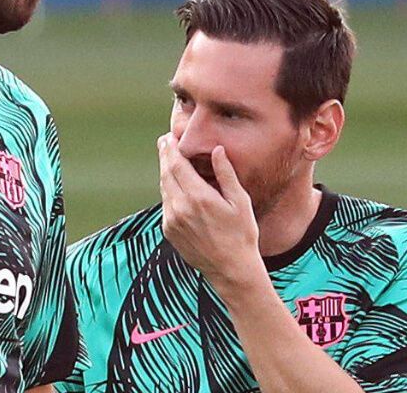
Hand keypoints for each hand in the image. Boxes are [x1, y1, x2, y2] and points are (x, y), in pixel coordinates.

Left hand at [157, 134, 263, 288]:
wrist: (231, 270)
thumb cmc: (242, 235)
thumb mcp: (240, 202)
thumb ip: (226, 174)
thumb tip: (216, 150)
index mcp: (199, 197)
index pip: (177, 165)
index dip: (171, 149)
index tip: (169, 137)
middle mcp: (181, 208)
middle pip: (166, 174)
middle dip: (165, 155)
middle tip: (165, 141)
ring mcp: (172, 220)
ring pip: (164, 189)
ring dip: (166, 173)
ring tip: (170, 160)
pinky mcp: (169, 231)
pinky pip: (166, 204)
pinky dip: (169, 192)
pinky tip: (176, 186)